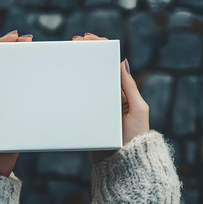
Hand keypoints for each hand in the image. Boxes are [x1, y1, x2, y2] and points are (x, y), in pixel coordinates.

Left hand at [0, 30, 32, 176]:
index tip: (13, 37)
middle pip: (4, 67)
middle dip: (15, 51)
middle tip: (30, 40)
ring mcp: (6, 107)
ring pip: (16, 81)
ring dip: (25, 66)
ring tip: (37, 55)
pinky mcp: (17, 118)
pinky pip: (25, 99)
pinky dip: (33, 88)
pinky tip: (43, 82)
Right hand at [73, 33, 149, 162]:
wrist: (125, 164)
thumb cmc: (136, 137)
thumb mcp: (137, 109)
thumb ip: (130, 87)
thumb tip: (123, 62)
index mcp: (124, 92)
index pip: (112, 65)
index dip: (101, 49)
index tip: (88, 39)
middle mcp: (111, 97)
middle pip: (98, 71)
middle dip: (87, 55)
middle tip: (74, 43)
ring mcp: (99, 108)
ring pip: (87, 84)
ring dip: (78, 71)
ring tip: (68, 57)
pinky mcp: (90, 119)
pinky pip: (80, 101)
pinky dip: (73, 90)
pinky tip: (65, 83)